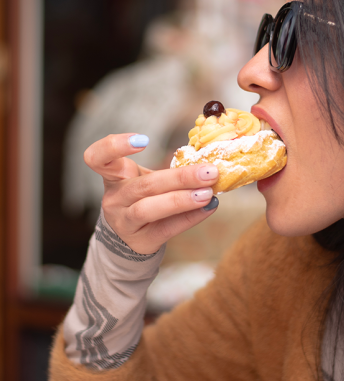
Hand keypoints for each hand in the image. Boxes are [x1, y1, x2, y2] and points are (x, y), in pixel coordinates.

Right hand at [84, 133, 218, 254]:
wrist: (131, 238)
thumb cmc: (141, 199)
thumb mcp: (143, 180)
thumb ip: (165, 169)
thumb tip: (206, 162)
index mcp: (113, 176)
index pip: (98, 158)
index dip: (114, 147)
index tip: (143, 140)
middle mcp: (114, 199)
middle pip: (144, 185)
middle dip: (179, 177)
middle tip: (209, 171)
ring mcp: (124, 222)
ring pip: (149, 208)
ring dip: (182, 200)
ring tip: (207, 193)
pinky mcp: (141, 241)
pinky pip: (166, 229)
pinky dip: (190, 217)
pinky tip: (209, 207)